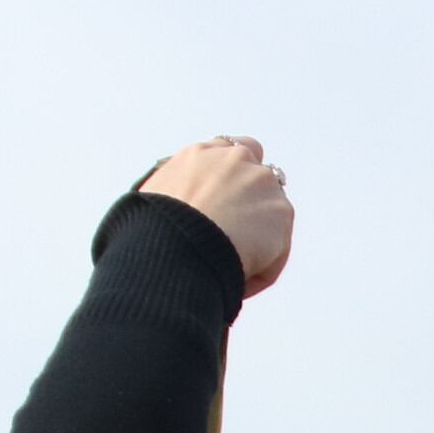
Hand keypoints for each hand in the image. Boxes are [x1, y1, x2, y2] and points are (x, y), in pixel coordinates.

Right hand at [138, 136, 293, 295]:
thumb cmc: (152, 233)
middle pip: (263, 174)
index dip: (235, 180)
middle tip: (242, 239)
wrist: (174, 243)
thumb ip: (175, 198)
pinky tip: (240, 281)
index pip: (230, 152)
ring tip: (233, 273)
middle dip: (257, 204)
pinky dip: (263, 268)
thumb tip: (178, 217)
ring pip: (271, 216)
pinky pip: (277, 247)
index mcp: (201, 155)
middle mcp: (235, 158)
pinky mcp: (281, 210)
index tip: (228, 205)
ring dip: (258, 243)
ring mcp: (261, 181)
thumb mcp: (152, 203)